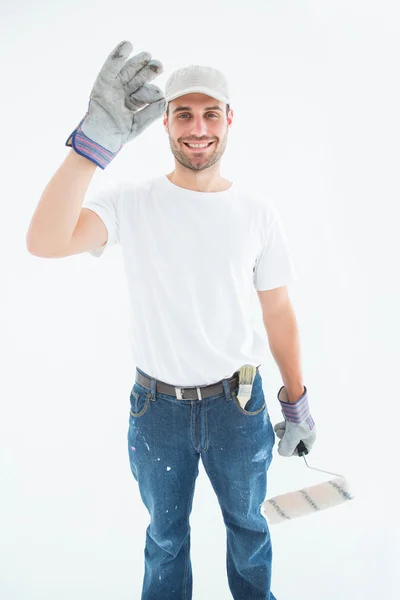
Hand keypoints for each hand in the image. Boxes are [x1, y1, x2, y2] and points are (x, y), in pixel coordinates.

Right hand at [66, 40, 165, 168]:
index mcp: (133, 102)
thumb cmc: (117, 134)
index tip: (156, 96)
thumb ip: (150, 113)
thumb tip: (164, 99)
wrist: (100, 138)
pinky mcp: (103, 83)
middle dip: (148, 71)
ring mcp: (113, 86)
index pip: (145, 92)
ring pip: (127, 71)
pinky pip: (110, 67)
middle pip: (138, 77)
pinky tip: (127, 45)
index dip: (151, 92)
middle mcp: (124, 92)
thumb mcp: (137, 124)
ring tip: (148, 55)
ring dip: (137, 62)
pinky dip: (117, 56)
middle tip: (159, 66)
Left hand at [274, 386, 316, 456]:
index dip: (293, 451)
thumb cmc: (298, 420)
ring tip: (280, 429)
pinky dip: (281, 426)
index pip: (303, 450)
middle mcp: (306, 431)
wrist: (295, 401)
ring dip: (282, 433)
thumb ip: (287, 448)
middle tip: (282, 437)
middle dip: (286, 440)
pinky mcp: (293, 418)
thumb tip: (281, 452)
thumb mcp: (292, 437)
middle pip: (294, 442)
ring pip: (288, 433)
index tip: (286, 449)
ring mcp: (299, 424)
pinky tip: (279, 424)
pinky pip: (286, 426)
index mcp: (310, 437)